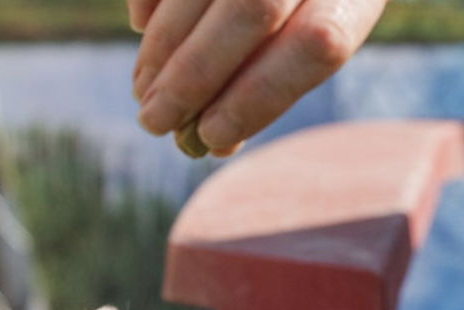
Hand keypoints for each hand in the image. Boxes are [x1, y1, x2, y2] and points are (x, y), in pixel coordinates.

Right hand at [129, 0, 387, 154]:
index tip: (211, 135)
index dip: (260, 97)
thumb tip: (214, 142)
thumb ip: (275, 80)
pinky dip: (148, 3)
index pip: (319, 43)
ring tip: (144, 91)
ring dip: (161, 49)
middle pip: (252, 8)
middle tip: (154, 121)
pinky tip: (145, 31)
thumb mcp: (315, 28)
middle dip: (192, 77)